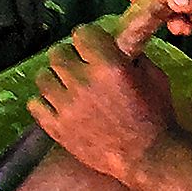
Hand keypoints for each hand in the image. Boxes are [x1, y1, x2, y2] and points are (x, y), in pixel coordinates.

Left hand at [27, 25, 175, 184]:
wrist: (148, 157)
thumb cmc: (156, 115)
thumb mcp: (155, 76)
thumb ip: (133, 56)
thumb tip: (118, 45)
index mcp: (108, 65)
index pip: (81, 33)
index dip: (88, 38)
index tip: (94, 46)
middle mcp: (82, 82)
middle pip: (57, 53)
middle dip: (70, 56)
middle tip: (81, 67)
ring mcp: (66, 106)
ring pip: (43, 76)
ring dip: (55, 78)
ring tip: (67, 87)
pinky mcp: (56, 128)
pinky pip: (35, 104)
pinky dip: (45, 102)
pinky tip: (59, 106)